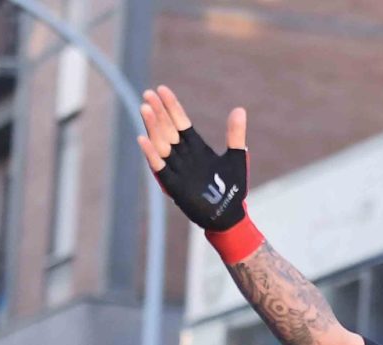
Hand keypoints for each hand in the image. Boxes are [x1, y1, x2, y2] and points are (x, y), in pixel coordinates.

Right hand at [135, 85, 249, 232]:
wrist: (229, 216)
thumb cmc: (232, 188)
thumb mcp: (235, 157)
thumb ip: (235, 134)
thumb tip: (239, 109)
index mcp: (196, 148)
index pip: (180, 122)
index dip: (172, 107)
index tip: (162, 89)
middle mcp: (184, 156)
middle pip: (168, 129)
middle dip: (159, 112)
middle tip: (148, 94)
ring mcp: (177, 169)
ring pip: (161, 144)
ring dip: (152, 127)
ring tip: (145, 109)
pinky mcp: (174, 185)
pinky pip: (160, 168)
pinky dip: (152, 154)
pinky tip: (143, 140)